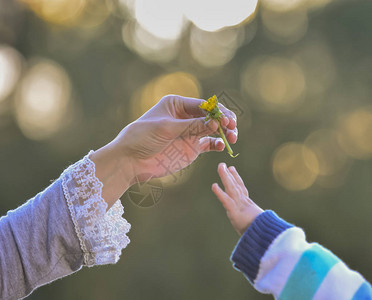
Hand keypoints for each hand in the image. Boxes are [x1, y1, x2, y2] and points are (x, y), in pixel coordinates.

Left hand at [113, 94, 237, 180]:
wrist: (131, 160)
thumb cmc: (144, 136)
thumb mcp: (167, 128)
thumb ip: (192, 126)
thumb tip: (218, 124)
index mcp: (178, 104)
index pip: (203, 105)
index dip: (217, 112)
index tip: (226, 120)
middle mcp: (186, 117)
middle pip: (212, 116)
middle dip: (224, 120)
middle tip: (233, 127)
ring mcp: (190, 133)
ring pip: (214, 129)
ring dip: (225, 132)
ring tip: (232, 138)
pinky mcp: (192, 148)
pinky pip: (210, 144)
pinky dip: (218, 144)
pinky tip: (222, 147)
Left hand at [212, 163, 262, 234]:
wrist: (267, 239)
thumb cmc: (264, 235)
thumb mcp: (259, 227)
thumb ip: (257, 223)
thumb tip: (266, 227)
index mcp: (249, 207)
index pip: (242, 189)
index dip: (236, 179)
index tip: (232, 169)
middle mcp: (244, 205)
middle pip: (236, 186)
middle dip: (229, 175)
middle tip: (223, 164)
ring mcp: (240, 208)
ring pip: (231, 189)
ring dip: (225, 177)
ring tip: (220, 167)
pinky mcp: (236, 214)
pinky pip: (227, 201)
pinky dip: (220, 193)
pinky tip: (214, 185)